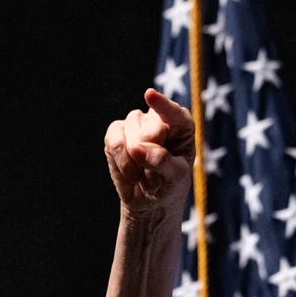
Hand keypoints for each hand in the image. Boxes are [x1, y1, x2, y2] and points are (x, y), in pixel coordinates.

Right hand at [104, 88, 194, 216]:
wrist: (150, 201)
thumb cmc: (170, 185)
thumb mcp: (176, 178)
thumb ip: (162, 161)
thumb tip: (136, 148)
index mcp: (181, 124)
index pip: (173, 112)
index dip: (162, 105)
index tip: (149, 95)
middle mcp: (157, 119)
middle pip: (150, 129)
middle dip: (151, 155)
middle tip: (158, 174)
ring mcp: (135, 123)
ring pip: (130, 135)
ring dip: (137, 163)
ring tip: (145, 175)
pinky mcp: (115, 134)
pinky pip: (114, 142)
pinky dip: (122, 162)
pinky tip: (131, 174)